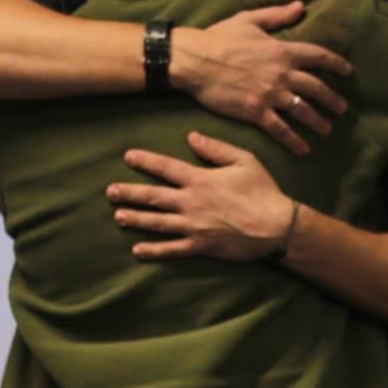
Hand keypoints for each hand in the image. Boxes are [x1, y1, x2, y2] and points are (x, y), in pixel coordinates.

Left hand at [107, 134, 295, 260]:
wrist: (276, 227)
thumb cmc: (263, 191)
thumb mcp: (244, 160)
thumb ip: (216, 148)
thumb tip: (191, 137)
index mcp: (201, 179)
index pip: (166, 167)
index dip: (146, 160)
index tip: (128, 156)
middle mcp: (191, 202)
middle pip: (154, 196)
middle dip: (130, 193)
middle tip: (111, 192)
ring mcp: (193, 226)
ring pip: (157, 223)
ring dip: (135, 219)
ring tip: (118, 216)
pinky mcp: (200, 246)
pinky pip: (172, 249)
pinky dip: (154, 251)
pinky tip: (137, 251)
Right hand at [171, 4, 351, 155]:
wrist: (194, 60)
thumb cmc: (219, 38)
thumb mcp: (249, 20)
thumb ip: (277, 16)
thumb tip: (299, 6)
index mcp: (282, 50)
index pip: (318, 56)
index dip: (336, 63)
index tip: (348, 70)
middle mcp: (282, 73)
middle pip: (316, 88)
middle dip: (332, 99)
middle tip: (341, 108)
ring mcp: (270, 94)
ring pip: (302, 110)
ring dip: (318, 121)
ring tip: (327, 129)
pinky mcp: (255, 112)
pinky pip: (280, 129)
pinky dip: (294, 140)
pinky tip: (303, 149)